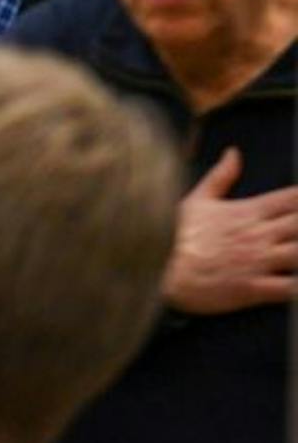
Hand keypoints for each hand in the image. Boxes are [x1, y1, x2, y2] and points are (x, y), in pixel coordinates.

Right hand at [163, 148, 297, 314]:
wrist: (158, 269)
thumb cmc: (176, 235)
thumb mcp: (196, 199)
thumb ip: (220, 176)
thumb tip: (234, 153)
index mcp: (248, 212)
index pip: (292, 199)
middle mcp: (259, 235)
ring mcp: (259, 262)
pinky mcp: (254, 288)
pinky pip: (290, 288)